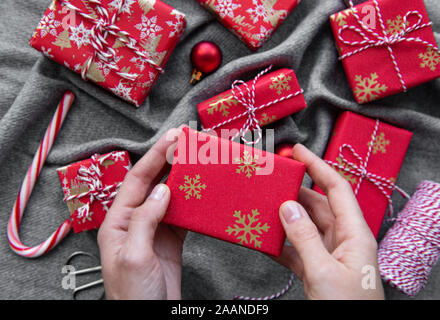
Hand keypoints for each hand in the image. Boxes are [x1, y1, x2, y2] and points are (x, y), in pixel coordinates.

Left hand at [98, 128, 185, 299]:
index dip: (155, 157)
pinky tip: (201, 192)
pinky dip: (193, 201)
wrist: (151, 319)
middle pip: (154, 183)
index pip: (137, 180)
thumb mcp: (134, 256)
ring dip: (183, 178)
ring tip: (197, 161)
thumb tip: (162, 190)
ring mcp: (154, 230)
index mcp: (117, 223)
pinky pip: (182, 214)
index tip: (171, 139)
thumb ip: (145, 220)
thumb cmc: (133, 296)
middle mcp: (135, 222)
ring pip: (170, 196)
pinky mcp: (170, 239)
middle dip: (169, 160)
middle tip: (187, 141)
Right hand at [275, 144, 383, 299]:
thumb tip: (286, 208)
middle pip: (318, 205)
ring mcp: (329, 254)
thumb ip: (304, 238)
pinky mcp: (317, 269)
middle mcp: (343, 239)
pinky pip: (296, 248)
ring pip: (305, 226)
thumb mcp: (324, 271)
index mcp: (354, 234)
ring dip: (285, 218)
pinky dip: (280, 243)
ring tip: (263, 205)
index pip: (336, 189)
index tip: (297, 151)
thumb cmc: (347, 307)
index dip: (317, 166)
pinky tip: (264, 238)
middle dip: (295, 192)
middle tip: (273, 179)